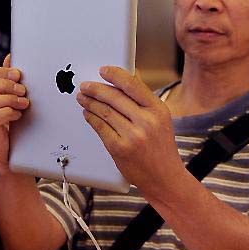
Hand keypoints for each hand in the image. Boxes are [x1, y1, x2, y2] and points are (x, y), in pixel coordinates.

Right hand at [0, 55, 29, 174]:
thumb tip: (11, 56)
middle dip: (5, 85)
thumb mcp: (12, 97)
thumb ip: (9, 79)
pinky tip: (18, 116)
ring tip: (24, 104)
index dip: (0, 72)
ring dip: (9, 99)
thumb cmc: (13, 122)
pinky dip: (8, 113)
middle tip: (23, 90)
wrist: (14, 152)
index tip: (19, 75)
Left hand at [77, 67, 181, 195]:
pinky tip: (88, 114)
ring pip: (105, 111)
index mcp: (158, 110)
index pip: (133, 85)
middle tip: (86, 86)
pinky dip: (91, 118)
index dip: (115, 75)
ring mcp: (132, 136)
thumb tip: (127, 80)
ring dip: (90, 103)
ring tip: (83, 98)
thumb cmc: (161, 149)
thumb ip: (144, 102)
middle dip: (96, 89)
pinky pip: (100, 128)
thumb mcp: (161, 121)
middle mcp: (147, 121)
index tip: (103, 70)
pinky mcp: (119, 148)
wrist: (165, 178)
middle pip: (114, 97)